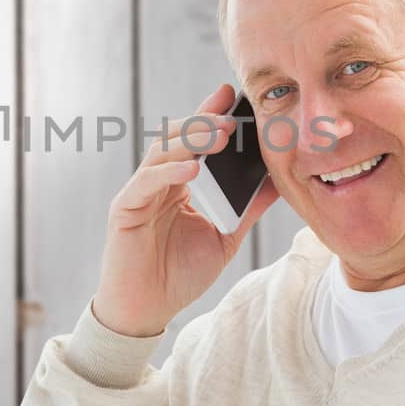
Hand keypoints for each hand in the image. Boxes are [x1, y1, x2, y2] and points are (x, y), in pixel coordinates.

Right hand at [90, 82, 280, 336]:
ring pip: (161, 152)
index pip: (194, 140)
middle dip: (204, 121)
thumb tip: (279, 180)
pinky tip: (193, 168)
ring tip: (220, 134)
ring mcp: (139, 192)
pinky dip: (169, 171)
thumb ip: (247, 208)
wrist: (147, 310)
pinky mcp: (125, 209)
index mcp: (178, 183)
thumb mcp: (225, 237)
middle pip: (177, 137)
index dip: (210, 115)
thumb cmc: (179, 274)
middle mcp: (156, 181)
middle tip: (232, 114)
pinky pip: (146, 183)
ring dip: (191, 140)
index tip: (233, 95)